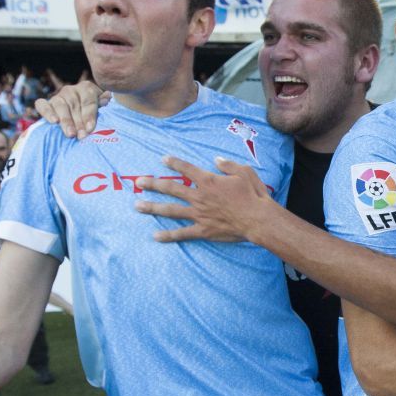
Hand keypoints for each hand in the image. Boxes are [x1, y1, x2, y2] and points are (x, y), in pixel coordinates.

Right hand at [34, 81, 107, 138]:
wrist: (80, 114)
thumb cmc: (95, 113)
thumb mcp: (103, 108)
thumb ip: (104, 103)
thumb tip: (105, 100)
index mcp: (87, 88)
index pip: (88, 101)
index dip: (89, 115)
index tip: (90, 128)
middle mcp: (71, 90)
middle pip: (74, 105)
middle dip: (78, 122)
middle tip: (82, 136)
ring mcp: (58, 96)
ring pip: (60, 105)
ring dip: (66, 121)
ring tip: (71, 134)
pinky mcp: (46, 103)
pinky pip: (42, 105)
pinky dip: (47, 112)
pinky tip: (54, 122)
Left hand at [134, 156, 274, 242]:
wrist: (258, 219)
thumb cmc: (253, 195)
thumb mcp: (245, 172)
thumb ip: (228, 165)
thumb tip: (216, 160)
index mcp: (209, 181)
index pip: (187, 169)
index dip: (174, 163)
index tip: (163, 159)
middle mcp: (199, 196)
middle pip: (171, 188)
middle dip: (153, 184)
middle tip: (138, 182)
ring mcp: (199, 214)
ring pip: (170, 210)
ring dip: (153, 207)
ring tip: (137, 206)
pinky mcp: (202, 230)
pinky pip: (182, 233)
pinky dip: (168, 235)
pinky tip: (155, 236)